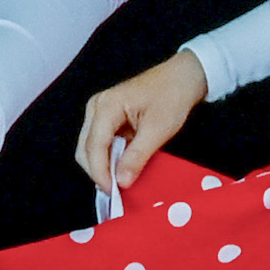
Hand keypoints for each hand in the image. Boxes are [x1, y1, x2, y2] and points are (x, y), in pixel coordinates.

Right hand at [75, 47, 207, 203]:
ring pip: (90, 147)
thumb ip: (137, 156)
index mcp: (106, 106)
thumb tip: (122, 181)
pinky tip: (121, 168)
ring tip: (119, 181)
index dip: (100, 172)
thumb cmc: (173, 97)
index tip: (111, 191)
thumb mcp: (158, 130)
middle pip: (85, 148)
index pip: (94, 146)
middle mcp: (96, 107)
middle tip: (115, 191)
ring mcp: (99, 111)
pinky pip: (101, 142)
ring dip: (102, 165)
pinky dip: (108, 157)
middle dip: (98, 171)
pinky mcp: (107, 116)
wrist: (183, 77)